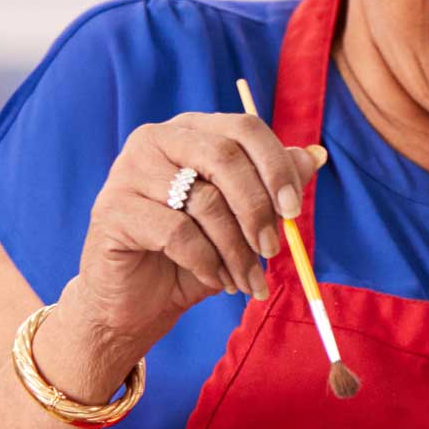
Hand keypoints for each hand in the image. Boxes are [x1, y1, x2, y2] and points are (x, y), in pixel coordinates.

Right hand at [61, 114, 326, 364]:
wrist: (138, 301)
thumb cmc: (195, 253)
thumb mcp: (243, 219)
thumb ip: (274, 185)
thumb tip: (315, 155)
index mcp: (192, 130)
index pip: (245, 128)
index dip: (276, 167)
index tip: (294, 210)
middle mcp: (156, 140)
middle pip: (225, 157)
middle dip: (258, 209)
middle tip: (272, 250)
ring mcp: (127, 172)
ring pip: (205, 201)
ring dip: (236, 249)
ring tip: (246, 279)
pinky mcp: (112, 210)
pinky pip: (177, 233)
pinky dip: (207, 262)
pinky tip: (214, 279)